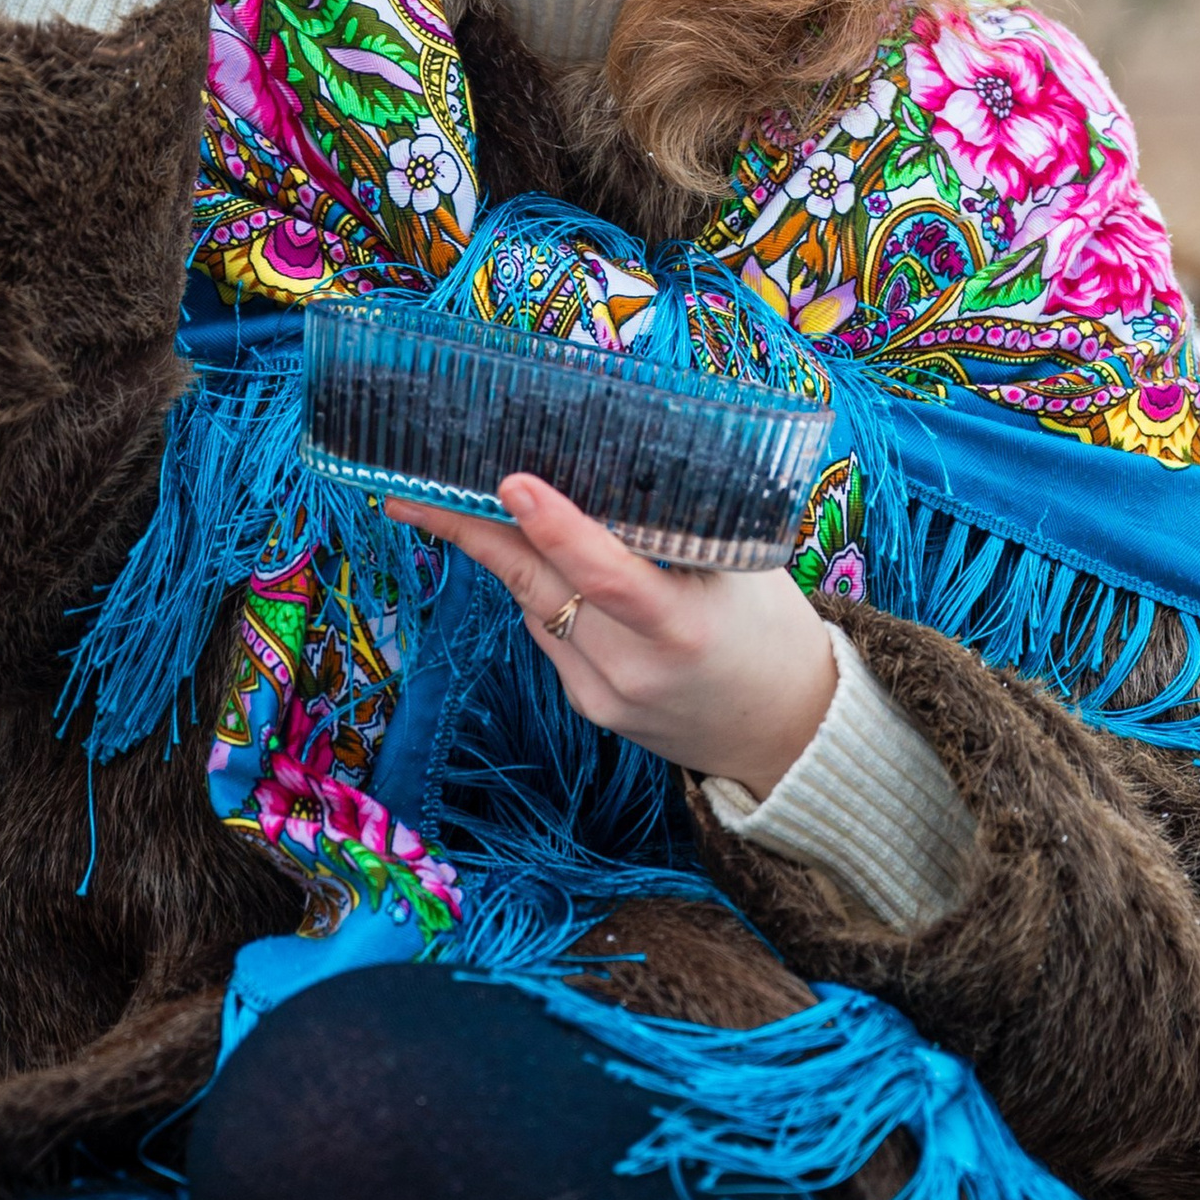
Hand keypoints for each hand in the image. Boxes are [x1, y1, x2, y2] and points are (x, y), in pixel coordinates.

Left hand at [387, 474, 839, 796]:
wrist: (786, 733)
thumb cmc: (771, 629)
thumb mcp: (743, 568)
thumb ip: (677, 528)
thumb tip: (601, 466)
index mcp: (683, 628)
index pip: (607, 576)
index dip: (556, 528)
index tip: (511, 483)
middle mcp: (633, 669)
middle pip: (538, 588)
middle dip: (471, 534)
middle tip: (413, 490)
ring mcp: (604, 695)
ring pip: (533, 605)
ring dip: (510, 553)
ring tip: (476, 503)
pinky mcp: (590, 707)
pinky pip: (547, 633)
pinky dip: (543, 592)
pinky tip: (552, 565)